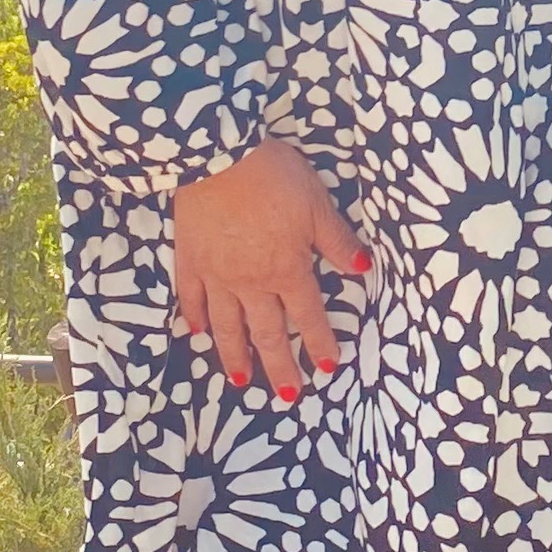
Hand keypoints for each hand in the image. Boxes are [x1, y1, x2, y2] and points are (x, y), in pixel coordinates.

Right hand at [173, 140, 370, 400]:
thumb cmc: (272, 175)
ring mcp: (216, 275)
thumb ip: (337, 241)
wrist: (216, 156)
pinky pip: (191, 297)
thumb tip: (362, 268)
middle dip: (279, 366)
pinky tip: (196, 333)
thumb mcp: (317, 204)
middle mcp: (252, 282)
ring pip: (226, 326)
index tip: (328, 368)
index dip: (319, 343)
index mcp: (287, 269)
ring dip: (235, 355)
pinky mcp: (189, 259)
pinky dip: (195, 318)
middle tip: (287, 395)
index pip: (308, 315)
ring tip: (241, 381)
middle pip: (267, 333)